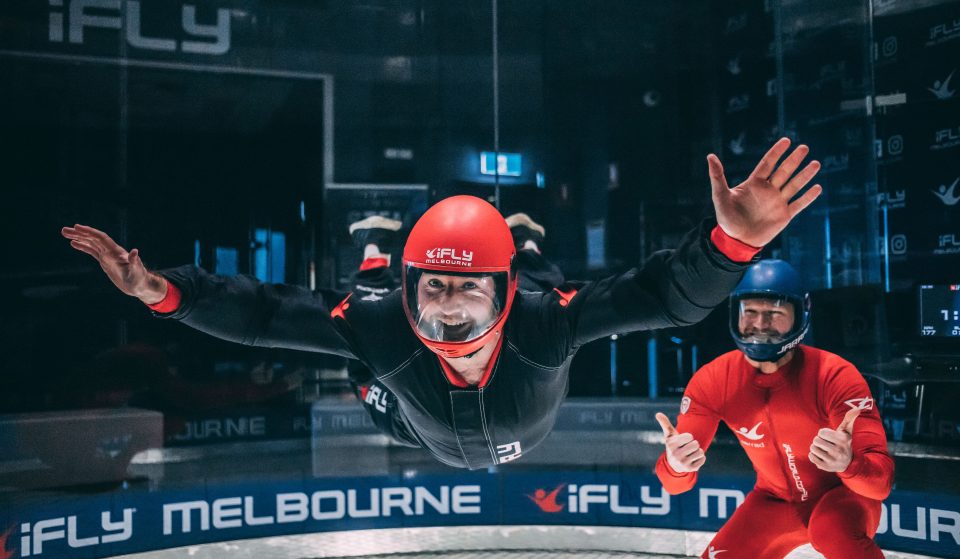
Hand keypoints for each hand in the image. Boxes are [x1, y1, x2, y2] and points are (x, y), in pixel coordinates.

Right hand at [61, 224, 166, 303]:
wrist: (140, 285)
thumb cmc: (139, 278)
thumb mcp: (137, 270)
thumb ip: (135, 261)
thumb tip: (134, 252)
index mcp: (116, 251)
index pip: (101, 238)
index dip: (89, 232)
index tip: (77, 227)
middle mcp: (111, 251)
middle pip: (93, 238)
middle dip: (79, 233)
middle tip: (64, 230)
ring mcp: (108, 255)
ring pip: (91, 243)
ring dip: (79, 238)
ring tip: (65, 233)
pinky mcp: (105, 261)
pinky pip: (92, 251)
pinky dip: (83, 246)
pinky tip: (74, 243)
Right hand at [656, 412, 705, 473]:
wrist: (674, 464)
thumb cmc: (674, 445)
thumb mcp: (669, 435)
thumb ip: (665, 423)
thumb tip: (658, 413)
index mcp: (671, 444)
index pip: (689, 436)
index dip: (688, 437)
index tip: (683, 441)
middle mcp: (676, 455)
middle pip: (696, 444)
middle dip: (694, 444)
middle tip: (687, 448)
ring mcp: (683, 463)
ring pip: (700, 451)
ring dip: (698, 451)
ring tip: (690, 453)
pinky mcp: (690, 469)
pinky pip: (703, 459)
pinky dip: (701, 458)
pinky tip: (693, 459)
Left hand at [708, 137, 822, 246]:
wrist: (736, 240)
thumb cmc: (726, 218)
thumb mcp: (720, 196)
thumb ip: (717, 176)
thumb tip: (710, 156)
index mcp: (754, 183)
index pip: (768, 163)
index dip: (776, 152)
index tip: (786, 141)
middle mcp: (768, 190)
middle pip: (784, 171)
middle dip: (794, 160)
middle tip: (804, 148)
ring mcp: (778, 202)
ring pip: (794, 185)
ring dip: (805, 175)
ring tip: (816, 163)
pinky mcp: (784, 215)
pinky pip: (799, 204)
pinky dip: (808, 197)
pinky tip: (817, 187)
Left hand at [809, 407, 858, 472]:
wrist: (847, 462)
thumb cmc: (844, 442)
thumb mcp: (847, 431)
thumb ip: (850, 419)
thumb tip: (858, 408)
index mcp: (843, 440)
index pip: (821, 432)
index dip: (823, 433)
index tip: (830, 437)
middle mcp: (839, 451)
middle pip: (816, 440)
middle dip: (819, 440)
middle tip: (826, 444)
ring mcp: (832, 460)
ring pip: (813, 448)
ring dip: (816, 448)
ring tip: (824, 450)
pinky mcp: (826, 467)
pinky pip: (811, 457)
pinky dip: (813, 455)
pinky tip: (821, 456)